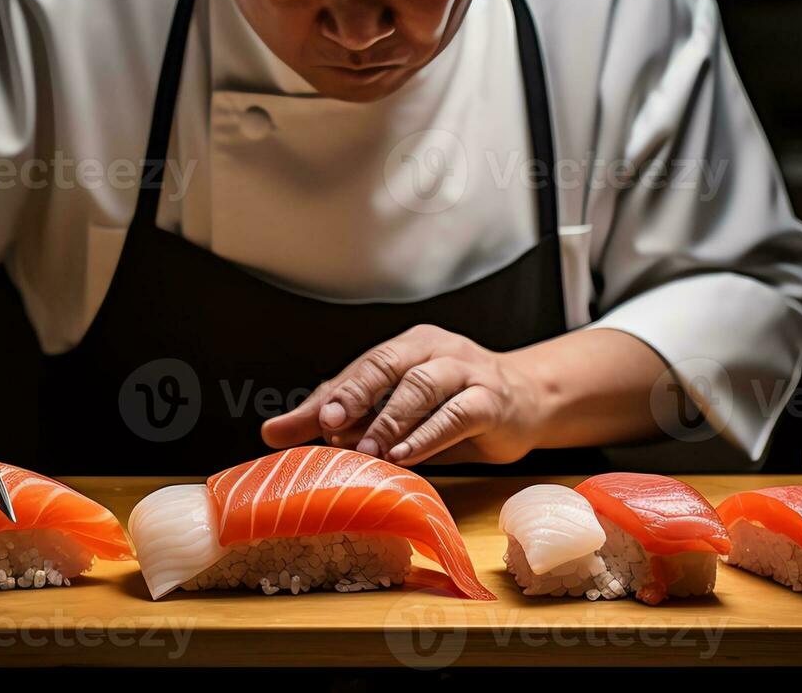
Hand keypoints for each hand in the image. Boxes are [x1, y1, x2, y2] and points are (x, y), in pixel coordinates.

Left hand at [262, 325, 545, 464]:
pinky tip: (404, 455)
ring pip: (421, 386)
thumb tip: (273, 432)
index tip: (301, 424)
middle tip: (327, 426)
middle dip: (355, 394)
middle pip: (387, 364)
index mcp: (407, 346)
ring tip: (365, 451)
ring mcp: (466, 371)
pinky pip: (456, 413)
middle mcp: (434, 349)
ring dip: (390, 421)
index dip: (332, 395)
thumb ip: (342, 418)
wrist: (528, 401)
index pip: (361, 367)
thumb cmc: (453, 405)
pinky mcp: (490, 400)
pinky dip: (427, 435)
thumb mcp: (395, 411)